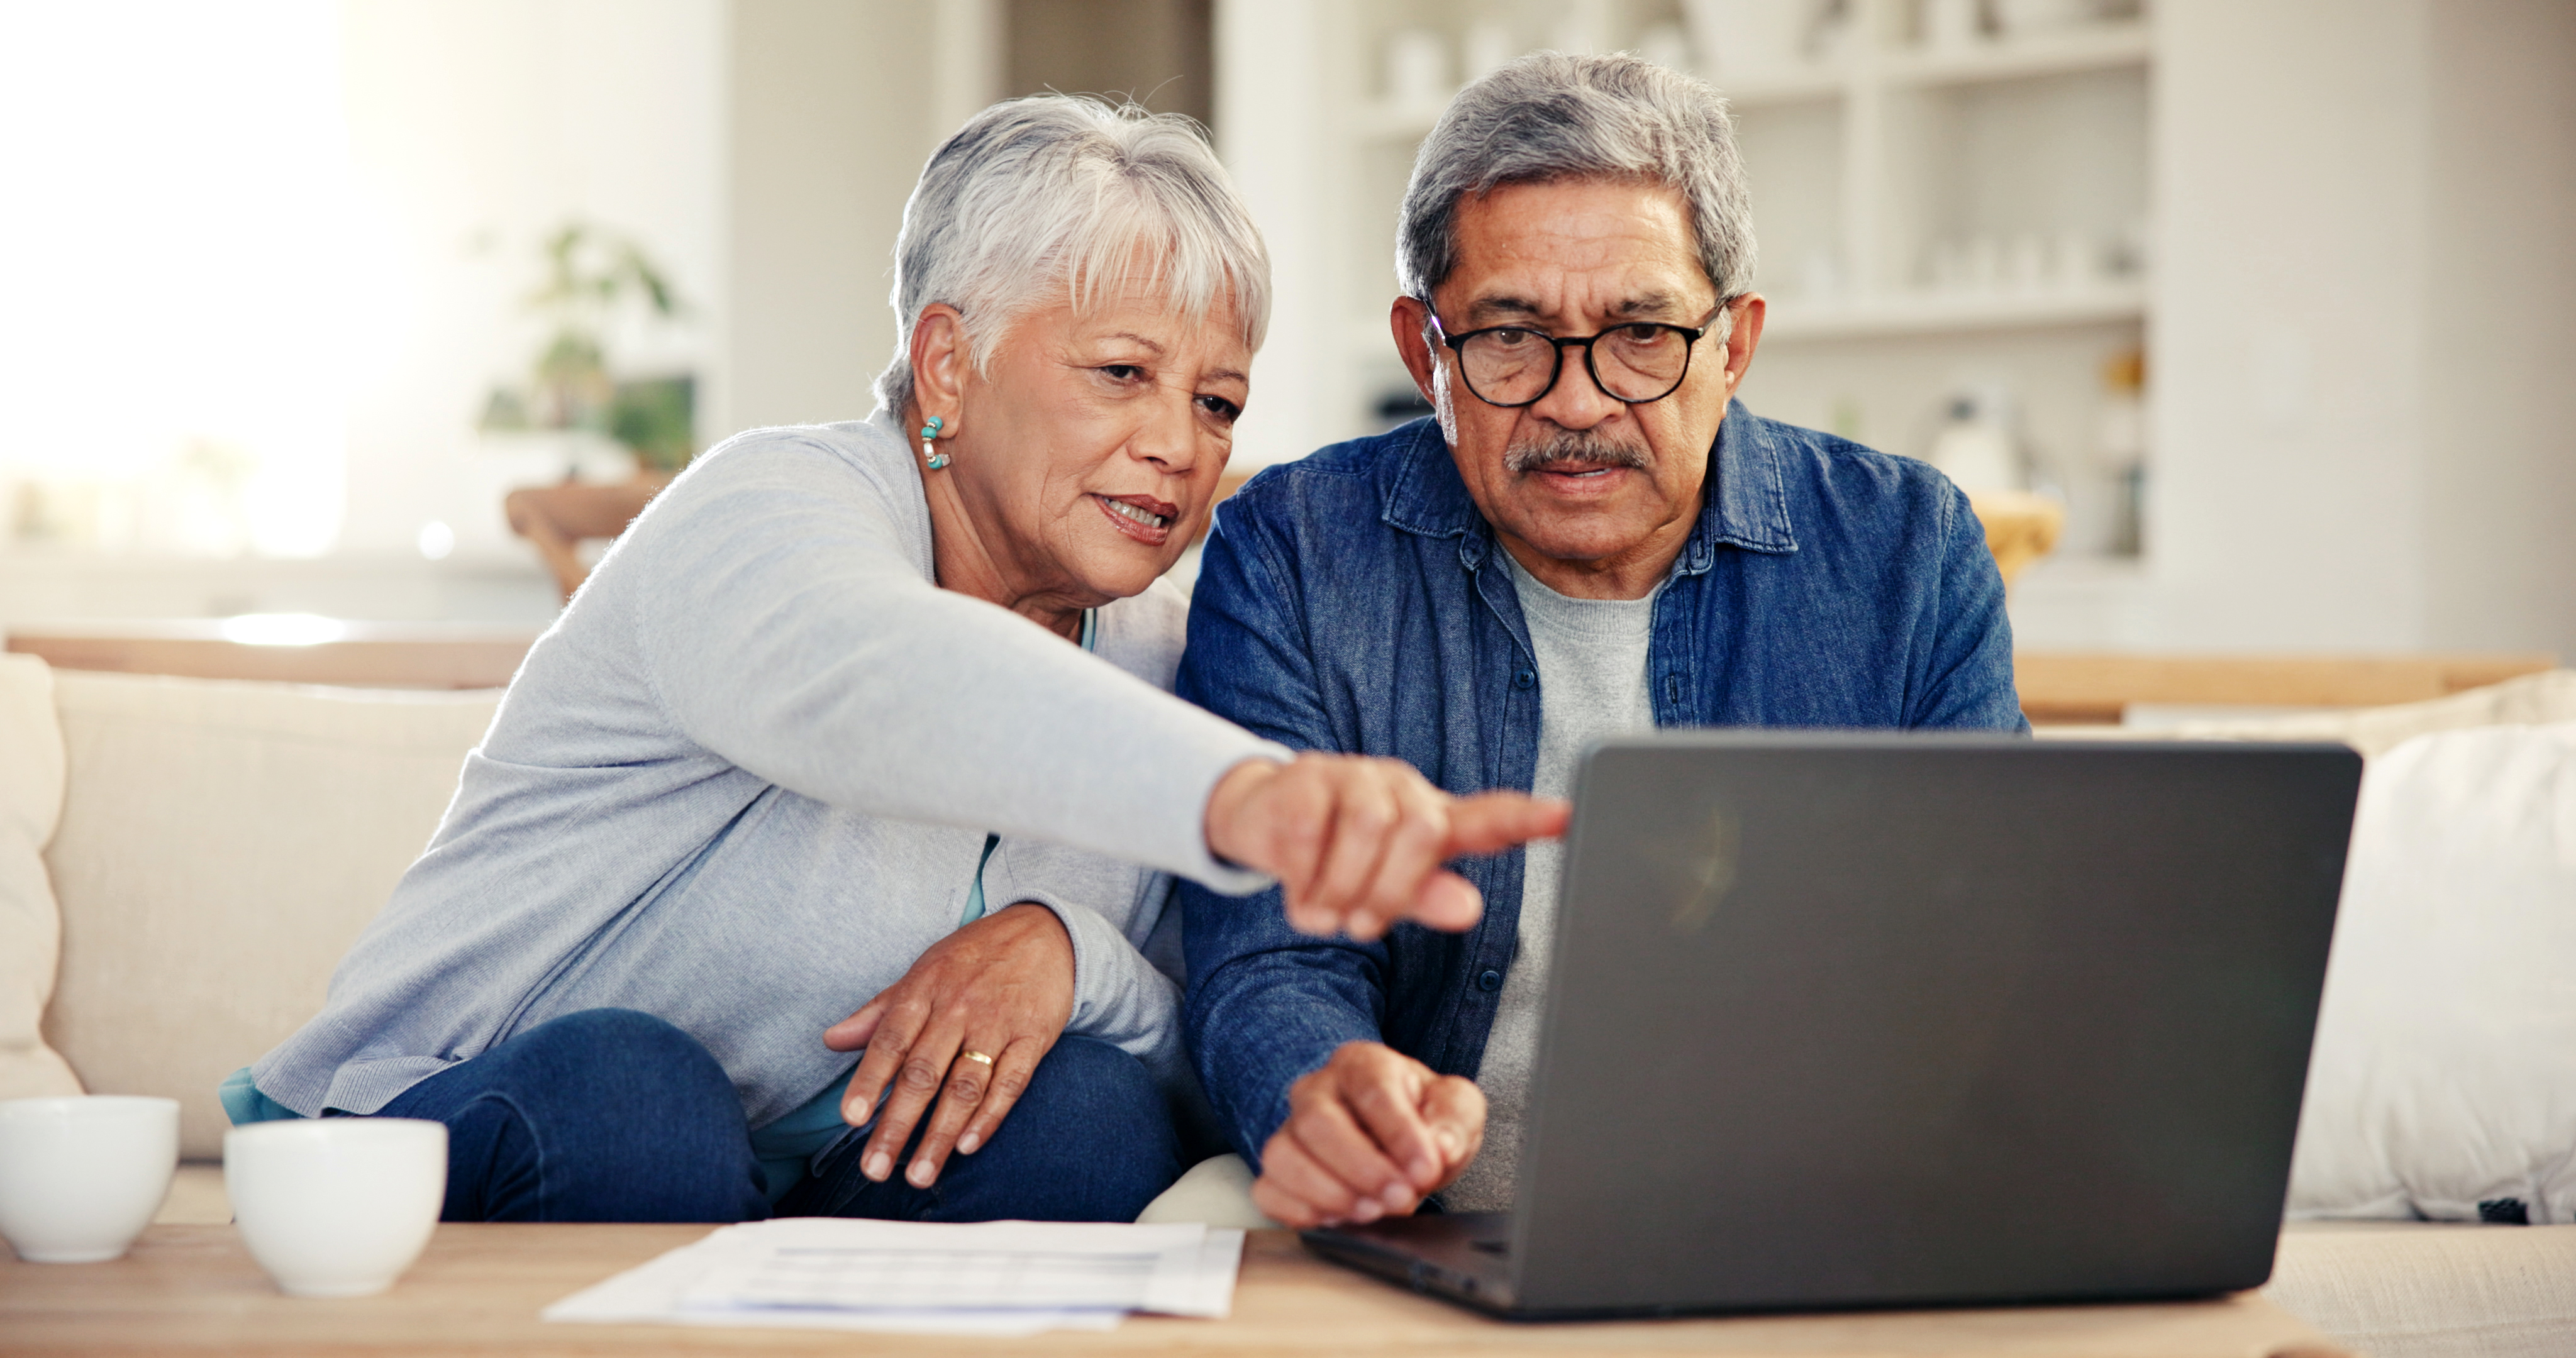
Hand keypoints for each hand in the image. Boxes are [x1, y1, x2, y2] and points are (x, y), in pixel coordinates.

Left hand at [822, 902, 1073, 1189]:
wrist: (1045, 932)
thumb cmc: (974, 957)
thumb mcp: (923, 972)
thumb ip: (879, 1012)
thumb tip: (832, 1040)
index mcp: (924, 991)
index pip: (889, 1040)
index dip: (868, 1080)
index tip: (850, 1118)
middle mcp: (959, 1009)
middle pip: (923, 1073)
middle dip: (897, 1125)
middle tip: (875, 1167)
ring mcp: (998, 1025)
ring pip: (965, 1087)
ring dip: (940, 1134)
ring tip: (918, 1174)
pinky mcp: (1032, 1039)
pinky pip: (1011, 1083)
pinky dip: (990, 1117)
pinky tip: (968, 1145)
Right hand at [1204, 754, 1569, 939]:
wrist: (1262, 821)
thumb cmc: (1340, 859)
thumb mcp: (1386, 889)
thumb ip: (1426, 897)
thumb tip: (1469, 907)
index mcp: (1433, 818)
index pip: (1491, 816)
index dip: (1529, 818)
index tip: (1567, 816)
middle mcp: (1401, 789)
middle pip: (1423, 831)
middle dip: (1390, 891)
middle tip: (1360, 924)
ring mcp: (1354, 776)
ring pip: (1369, 827)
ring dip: (1343, 887)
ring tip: (1324, 913)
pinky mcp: (1306, 777)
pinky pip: (1313, 831)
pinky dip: (1304, 877)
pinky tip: (1299, 892)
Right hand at [1251, 1041, 1484, 1228]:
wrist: (1399, 1142)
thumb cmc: (1423, 1119)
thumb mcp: (1456, 1109)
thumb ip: (1454, 1120)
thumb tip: (1440, 1146)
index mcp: (1363, 1064)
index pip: (1372, 1089)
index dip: (1399, 1133)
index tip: (1426, 1169)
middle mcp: (1317, 1090)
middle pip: (1317, 1121)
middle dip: (1362, 1168)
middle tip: (1400, 1198)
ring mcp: (1291, 1130)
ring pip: (1283, 1156)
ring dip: (1328, 1192)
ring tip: (1371, 1212)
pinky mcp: (1279, 1171)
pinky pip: (1267, 1191)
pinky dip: (1299, 1211)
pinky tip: (1336, 1219)